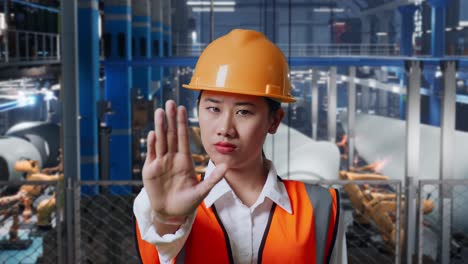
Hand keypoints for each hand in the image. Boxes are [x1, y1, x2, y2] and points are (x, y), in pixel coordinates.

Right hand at [142, 100, 226, 224]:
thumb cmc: (187, 202)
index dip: (183, 123)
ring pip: (160, 141)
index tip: (183, 108)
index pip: (183, 137)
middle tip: (169, 103)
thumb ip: (213, 178)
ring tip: (160, 112)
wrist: (171, 214)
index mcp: (184, 160)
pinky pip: (152, 154)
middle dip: (171, 119)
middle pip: (171, 135)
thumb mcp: (202, 191)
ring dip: (160, 126)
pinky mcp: (150, 170)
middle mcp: (171, 158)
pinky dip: (152, 144)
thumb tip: (226, 165)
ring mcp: (160, 162)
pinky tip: (153, 133)